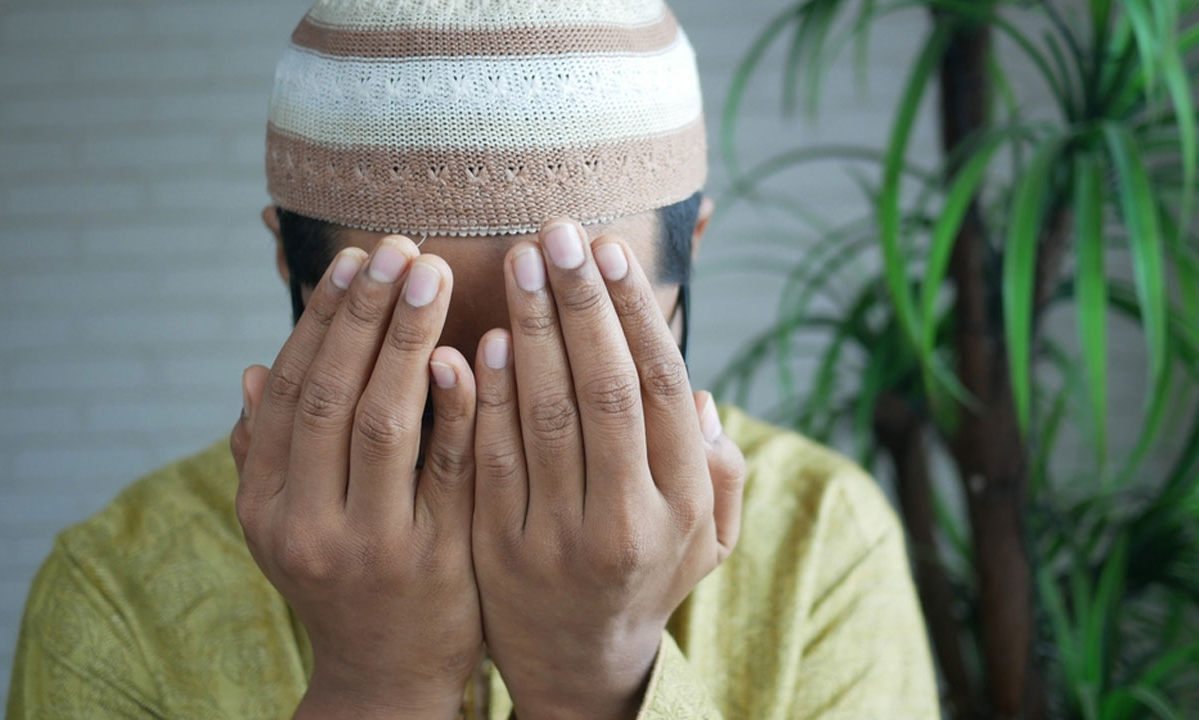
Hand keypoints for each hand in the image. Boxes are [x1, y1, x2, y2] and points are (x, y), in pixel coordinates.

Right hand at [229, 236, 480, 718]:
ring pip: (384, 423)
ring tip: (431, 273)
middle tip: (397, 246)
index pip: (290, 393)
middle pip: (333, 396)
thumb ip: (267, 453)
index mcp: (265, 505)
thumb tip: (252, 372)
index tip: (353, 261)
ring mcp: (372, 544)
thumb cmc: (342, 581)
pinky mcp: (437, 559)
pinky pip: (450, 469)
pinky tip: (471, 351)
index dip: (321, 322)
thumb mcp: (285, 525)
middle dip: (364, 314)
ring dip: (405, 340)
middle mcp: (307, 523)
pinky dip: (459, 406)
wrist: (386, 676)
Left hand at [470, 220, 746, 719]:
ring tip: (518, 262)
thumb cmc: (645, 577)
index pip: (661, 386)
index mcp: (684, 503)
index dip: (634, 312)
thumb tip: (700, 395)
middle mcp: (629, 520)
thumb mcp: (706, 539)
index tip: (608, 248)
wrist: (579, 665)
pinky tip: (481, 340)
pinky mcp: (500, 551)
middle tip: (556, 230)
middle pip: (606, 390)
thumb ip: (718, 471)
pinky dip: (486, 397)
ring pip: (546, 417)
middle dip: (581, 302)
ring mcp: (560, 539)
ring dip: (532, 331)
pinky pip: (491, 460)